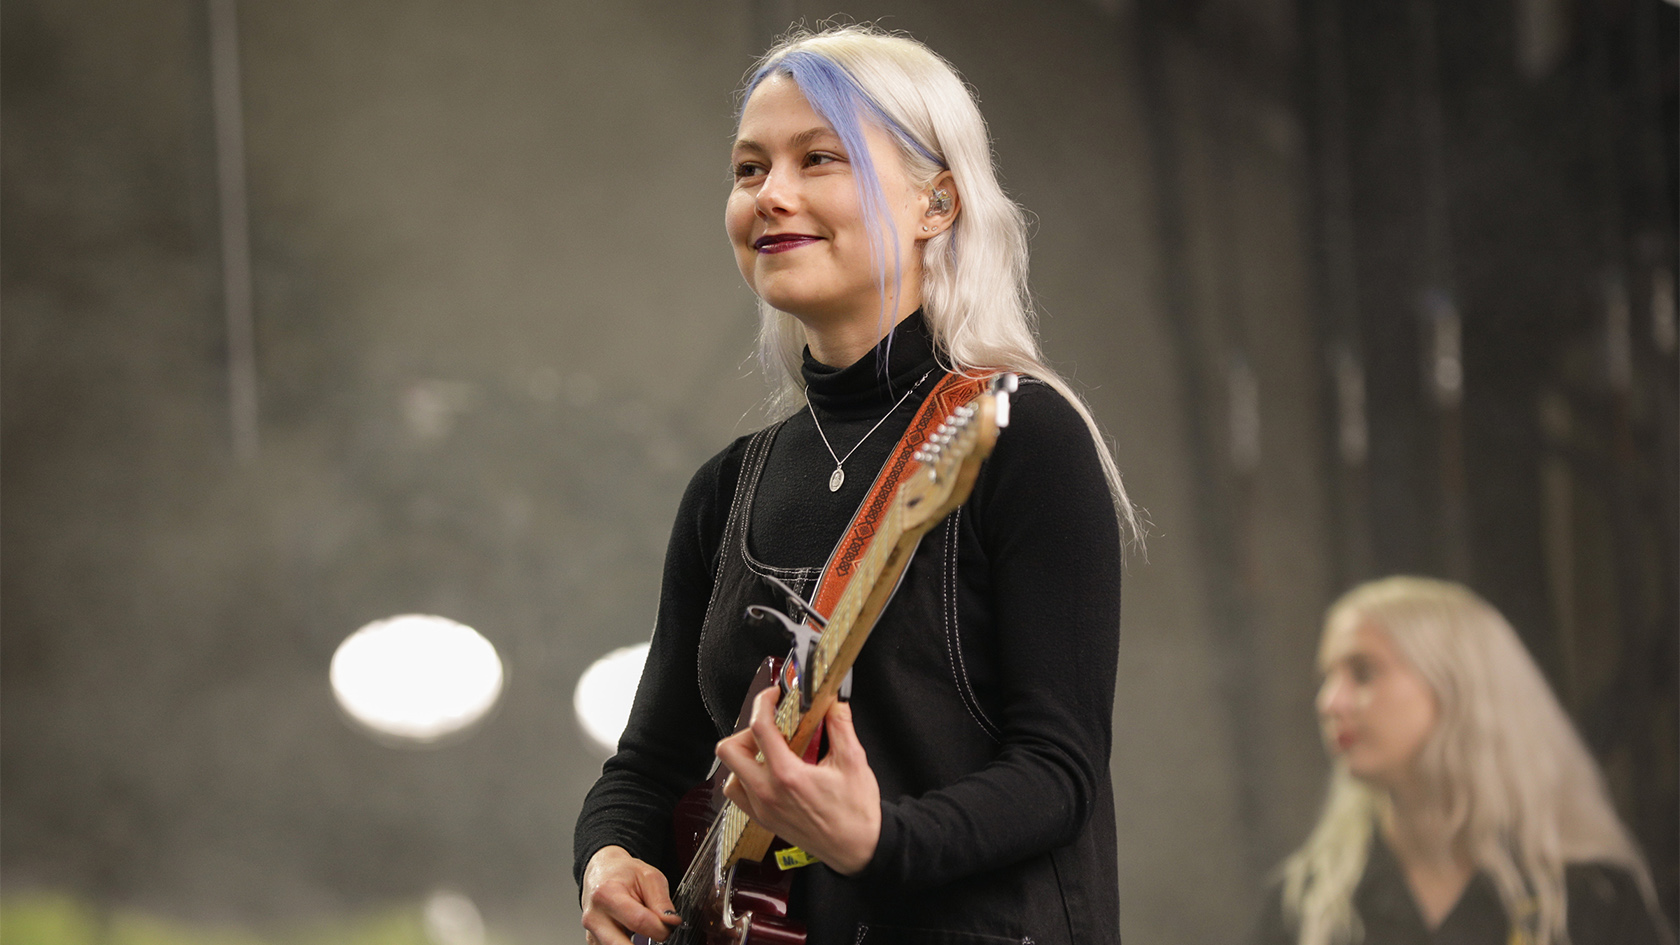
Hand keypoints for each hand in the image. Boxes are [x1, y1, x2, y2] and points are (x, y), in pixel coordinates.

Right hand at [580, 845, 681, 943]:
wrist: (601, 872)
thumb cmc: (623, 873)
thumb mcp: (649, 877)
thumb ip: (661, 901)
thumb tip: (671, 923)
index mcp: (607, 894)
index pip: (639, 922)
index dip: (661, 928)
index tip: (670, 925)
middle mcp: (595, 917)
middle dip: (647, 943)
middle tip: (658, 932)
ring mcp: (592, 932)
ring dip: (636, 943)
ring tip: (641, 927)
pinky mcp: (593, 942)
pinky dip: (627, 943)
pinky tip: (630, 931)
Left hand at [714, 686, 881, 874]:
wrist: (857, 850)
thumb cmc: (856, 813)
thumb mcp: (854, 761)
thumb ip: (840, 725)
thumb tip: (832, 702)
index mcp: (789, 776)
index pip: (760, 728)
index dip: (764, 703)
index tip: (773, 696)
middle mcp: (768, 794)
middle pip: (729, 750)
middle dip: (747, 729)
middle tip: (770, 726)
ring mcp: (762, 809)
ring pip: (729, 773)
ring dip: (743, 757)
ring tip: (768, 751)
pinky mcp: (763, 820)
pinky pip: (738, 794)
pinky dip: (744, 778)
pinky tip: (766, 773)